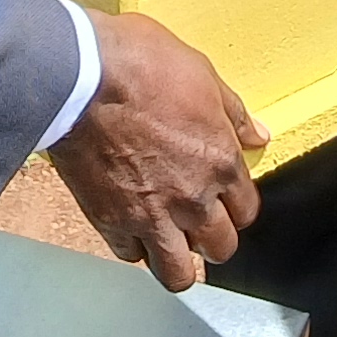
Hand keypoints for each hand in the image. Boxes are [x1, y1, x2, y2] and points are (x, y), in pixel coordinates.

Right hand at [50, 12, 264, 289]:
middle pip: (220, 248)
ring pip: (178, 273)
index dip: (235, 206)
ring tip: (167, 242)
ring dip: (177, 260)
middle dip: (211, 238)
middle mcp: (193, 199)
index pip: (246, 212)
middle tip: (196, 221)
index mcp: (221, 162)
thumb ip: (234, 113)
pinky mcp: (111, 222)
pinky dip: (132, 246)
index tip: (222, 197)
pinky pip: (130, 255)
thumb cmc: (140, 64)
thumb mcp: (202, 74)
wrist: (79, 75)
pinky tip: (129, 226)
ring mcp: (152, 216)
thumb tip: (258, 135)